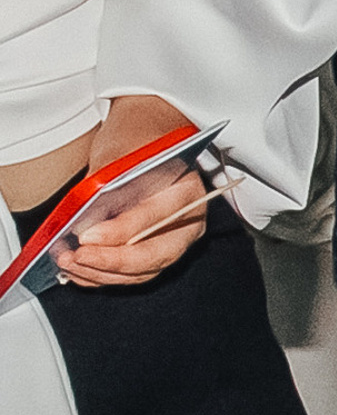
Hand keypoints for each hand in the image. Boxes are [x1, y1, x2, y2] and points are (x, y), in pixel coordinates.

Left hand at [56, 96, 208, 288]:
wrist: (150, 138)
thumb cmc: (137, 141)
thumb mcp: (120, 152)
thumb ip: (106, 186)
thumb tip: (83, 221)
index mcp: (187, 192)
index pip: (155, 219)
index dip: (120, 232)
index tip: (86, 236)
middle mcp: (188, 222)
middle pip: (156, 255)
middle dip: (112, 261)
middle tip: (77, 258)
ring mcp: (176, 240)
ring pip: (144, 271)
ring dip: (104, 274)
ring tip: (69, 263)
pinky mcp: (158, 251)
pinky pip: (135, 274)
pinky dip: (105, 277)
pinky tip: (79, 272)